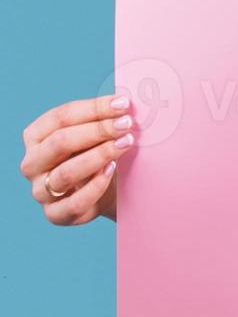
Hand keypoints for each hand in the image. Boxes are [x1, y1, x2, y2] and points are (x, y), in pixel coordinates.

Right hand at [19, 94, 135, 225]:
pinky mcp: (55, 214)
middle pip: (61, 142)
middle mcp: (32, 163)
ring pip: (66, 172)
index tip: (123, 104)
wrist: (106, 190)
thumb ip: (102, 118)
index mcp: (36, 136)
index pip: (62, 116)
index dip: (94, 108)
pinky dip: (96, 185)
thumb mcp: (95, 133)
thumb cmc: (96, 152)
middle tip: (127, 123)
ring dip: (100, 154)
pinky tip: (112, 169)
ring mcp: (40, 191)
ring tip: (126, 142)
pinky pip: (75, 202)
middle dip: (98, 130)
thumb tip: (123, 102)